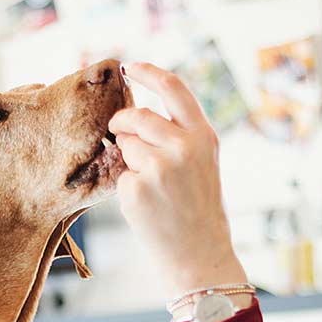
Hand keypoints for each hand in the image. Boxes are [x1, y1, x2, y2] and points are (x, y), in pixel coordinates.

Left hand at [109, 61, 248, 300]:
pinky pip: (120, 174)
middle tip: (119, 133)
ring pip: (125, 144)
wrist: (198, 254)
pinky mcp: (136, 189)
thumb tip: (139, 114)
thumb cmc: (198, 209)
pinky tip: (146, 205)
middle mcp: (182, 146)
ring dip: (128, 158)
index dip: (148, 72)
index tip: (129, 67)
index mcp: (203, 135)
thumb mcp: (202, 162)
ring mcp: (158, 168)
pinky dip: (127, 186)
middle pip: (138, 116)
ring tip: (149, 184)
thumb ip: (179, 134)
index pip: (173, 87)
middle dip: (122, 122)